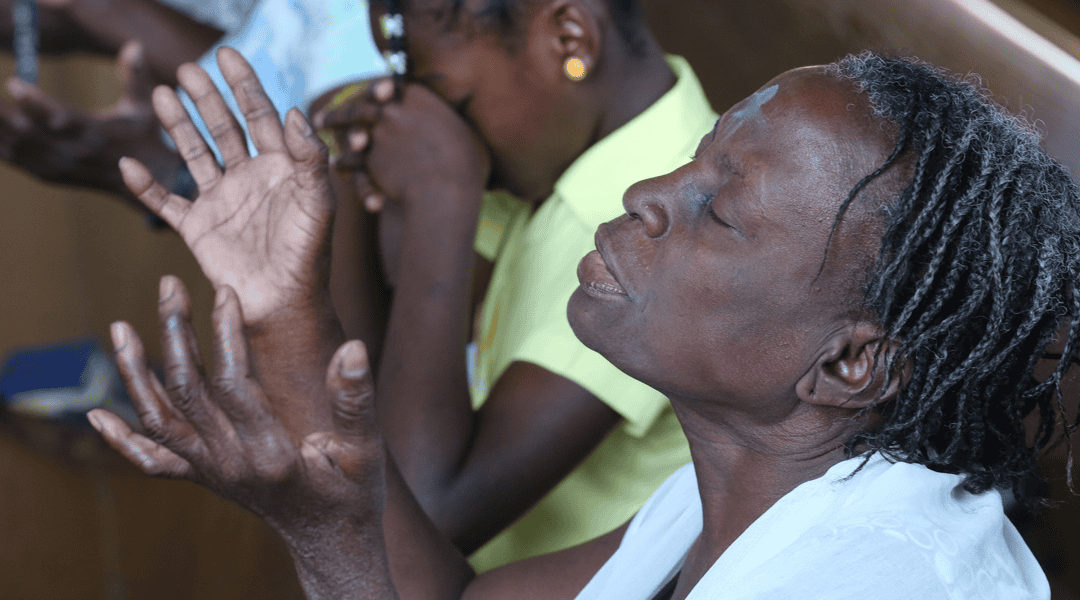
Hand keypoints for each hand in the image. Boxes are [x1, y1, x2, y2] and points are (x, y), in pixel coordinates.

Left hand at [0, 41, 179, 199]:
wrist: (151, 178)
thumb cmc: (146, 136)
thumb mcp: (145, 107)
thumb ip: (136, 78)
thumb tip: (134, 46)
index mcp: (98, 134)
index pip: (62, 118)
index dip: (36, 102)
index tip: (13, 83)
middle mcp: (77, 154)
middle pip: (30, 135)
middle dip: (4, 115)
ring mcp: (63, 167)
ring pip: (20, 149)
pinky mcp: (54, 176)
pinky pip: (19, 161)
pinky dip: (1, 147)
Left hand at [88, 276, 384, 537]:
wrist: (333, 544)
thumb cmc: (354, 495)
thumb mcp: (366, 450)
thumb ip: (356, 401)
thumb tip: (352, 348)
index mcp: (271, 455)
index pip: (231, 384)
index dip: (224, 334)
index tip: (224, 291)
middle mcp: (231, 465)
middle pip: (185, 393)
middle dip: (173, 333)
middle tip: (168, 285)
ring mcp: (212, 474)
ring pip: (158, 420)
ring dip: (134, 373)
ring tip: (118, 328)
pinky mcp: (205, 479)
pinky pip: (153, 461)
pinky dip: (121, 440)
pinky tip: (95, 417)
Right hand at [120, 47, 333, 323]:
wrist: (284, 302)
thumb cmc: (309, 254)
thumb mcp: (319, 203)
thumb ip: (311, 158)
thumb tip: (294, 112)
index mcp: (280, 168)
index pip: (260, 116)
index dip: (244, 84)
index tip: (226, 54)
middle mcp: (249, 178)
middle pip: (223, 127)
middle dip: (206, 97)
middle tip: (187, 68)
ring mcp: (222, 201)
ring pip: (194, 154)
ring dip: (177, 126)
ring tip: (162, 94)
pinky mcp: (198, 228)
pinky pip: (165, 201)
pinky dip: (145, 185)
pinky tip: (129, 163)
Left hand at [315, 79, 489, 215]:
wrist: (445, 192)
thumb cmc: (467, 166)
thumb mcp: (469, 134)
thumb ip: (455, 124)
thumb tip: (460, 123)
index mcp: (421, 94)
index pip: (398, 83)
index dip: (385, 86)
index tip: (378, 88)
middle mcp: (394, 106)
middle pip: (367, 96)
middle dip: (352, 96)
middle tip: (340, 98)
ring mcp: (378, 130)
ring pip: (350, 119)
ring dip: (334, 118)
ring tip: (321, 121)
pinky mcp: (368, 157)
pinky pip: (350, 155)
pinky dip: (342, 159)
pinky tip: (335, 162)